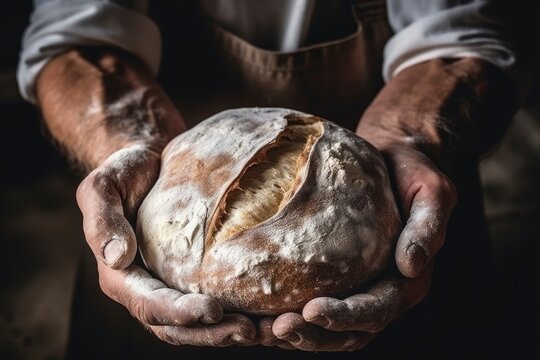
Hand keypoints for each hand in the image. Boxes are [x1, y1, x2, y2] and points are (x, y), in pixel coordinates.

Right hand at [77, 145, 255, 345]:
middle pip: (178, 328)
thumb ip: (103, 220)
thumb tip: (117, 257)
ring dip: (231, 332)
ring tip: (266, 330)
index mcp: (121, 276)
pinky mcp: (193, 278)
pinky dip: (240, 313)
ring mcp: (171, 287)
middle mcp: (146, 289)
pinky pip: (216, 304)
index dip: (179, 314)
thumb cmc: (124, 172)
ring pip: (199, 325)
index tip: (212, 310)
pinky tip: (267, 313)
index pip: (150, 306)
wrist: (149, 163)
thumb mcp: (102, 187)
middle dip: (212, 333)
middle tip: (249, 331)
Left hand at [258, 58, 507, 350]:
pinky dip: (288, 312)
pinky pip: (312, 302)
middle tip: (277, 328)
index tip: (311, 311)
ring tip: (261, 330)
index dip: (345, 316)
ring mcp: (358, 286)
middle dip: (313, 335)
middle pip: (348, 332)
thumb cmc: (414, 173)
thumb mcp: (432, 192)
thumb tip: (411, 266)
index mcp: (407, 281)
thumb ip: (426, 228)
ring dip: (297, 333)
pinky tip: (260, 310)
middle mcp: (382, 291)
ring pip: (328, 328)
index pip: (376, 310)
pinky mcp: (338, 275)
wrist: (396, 159)